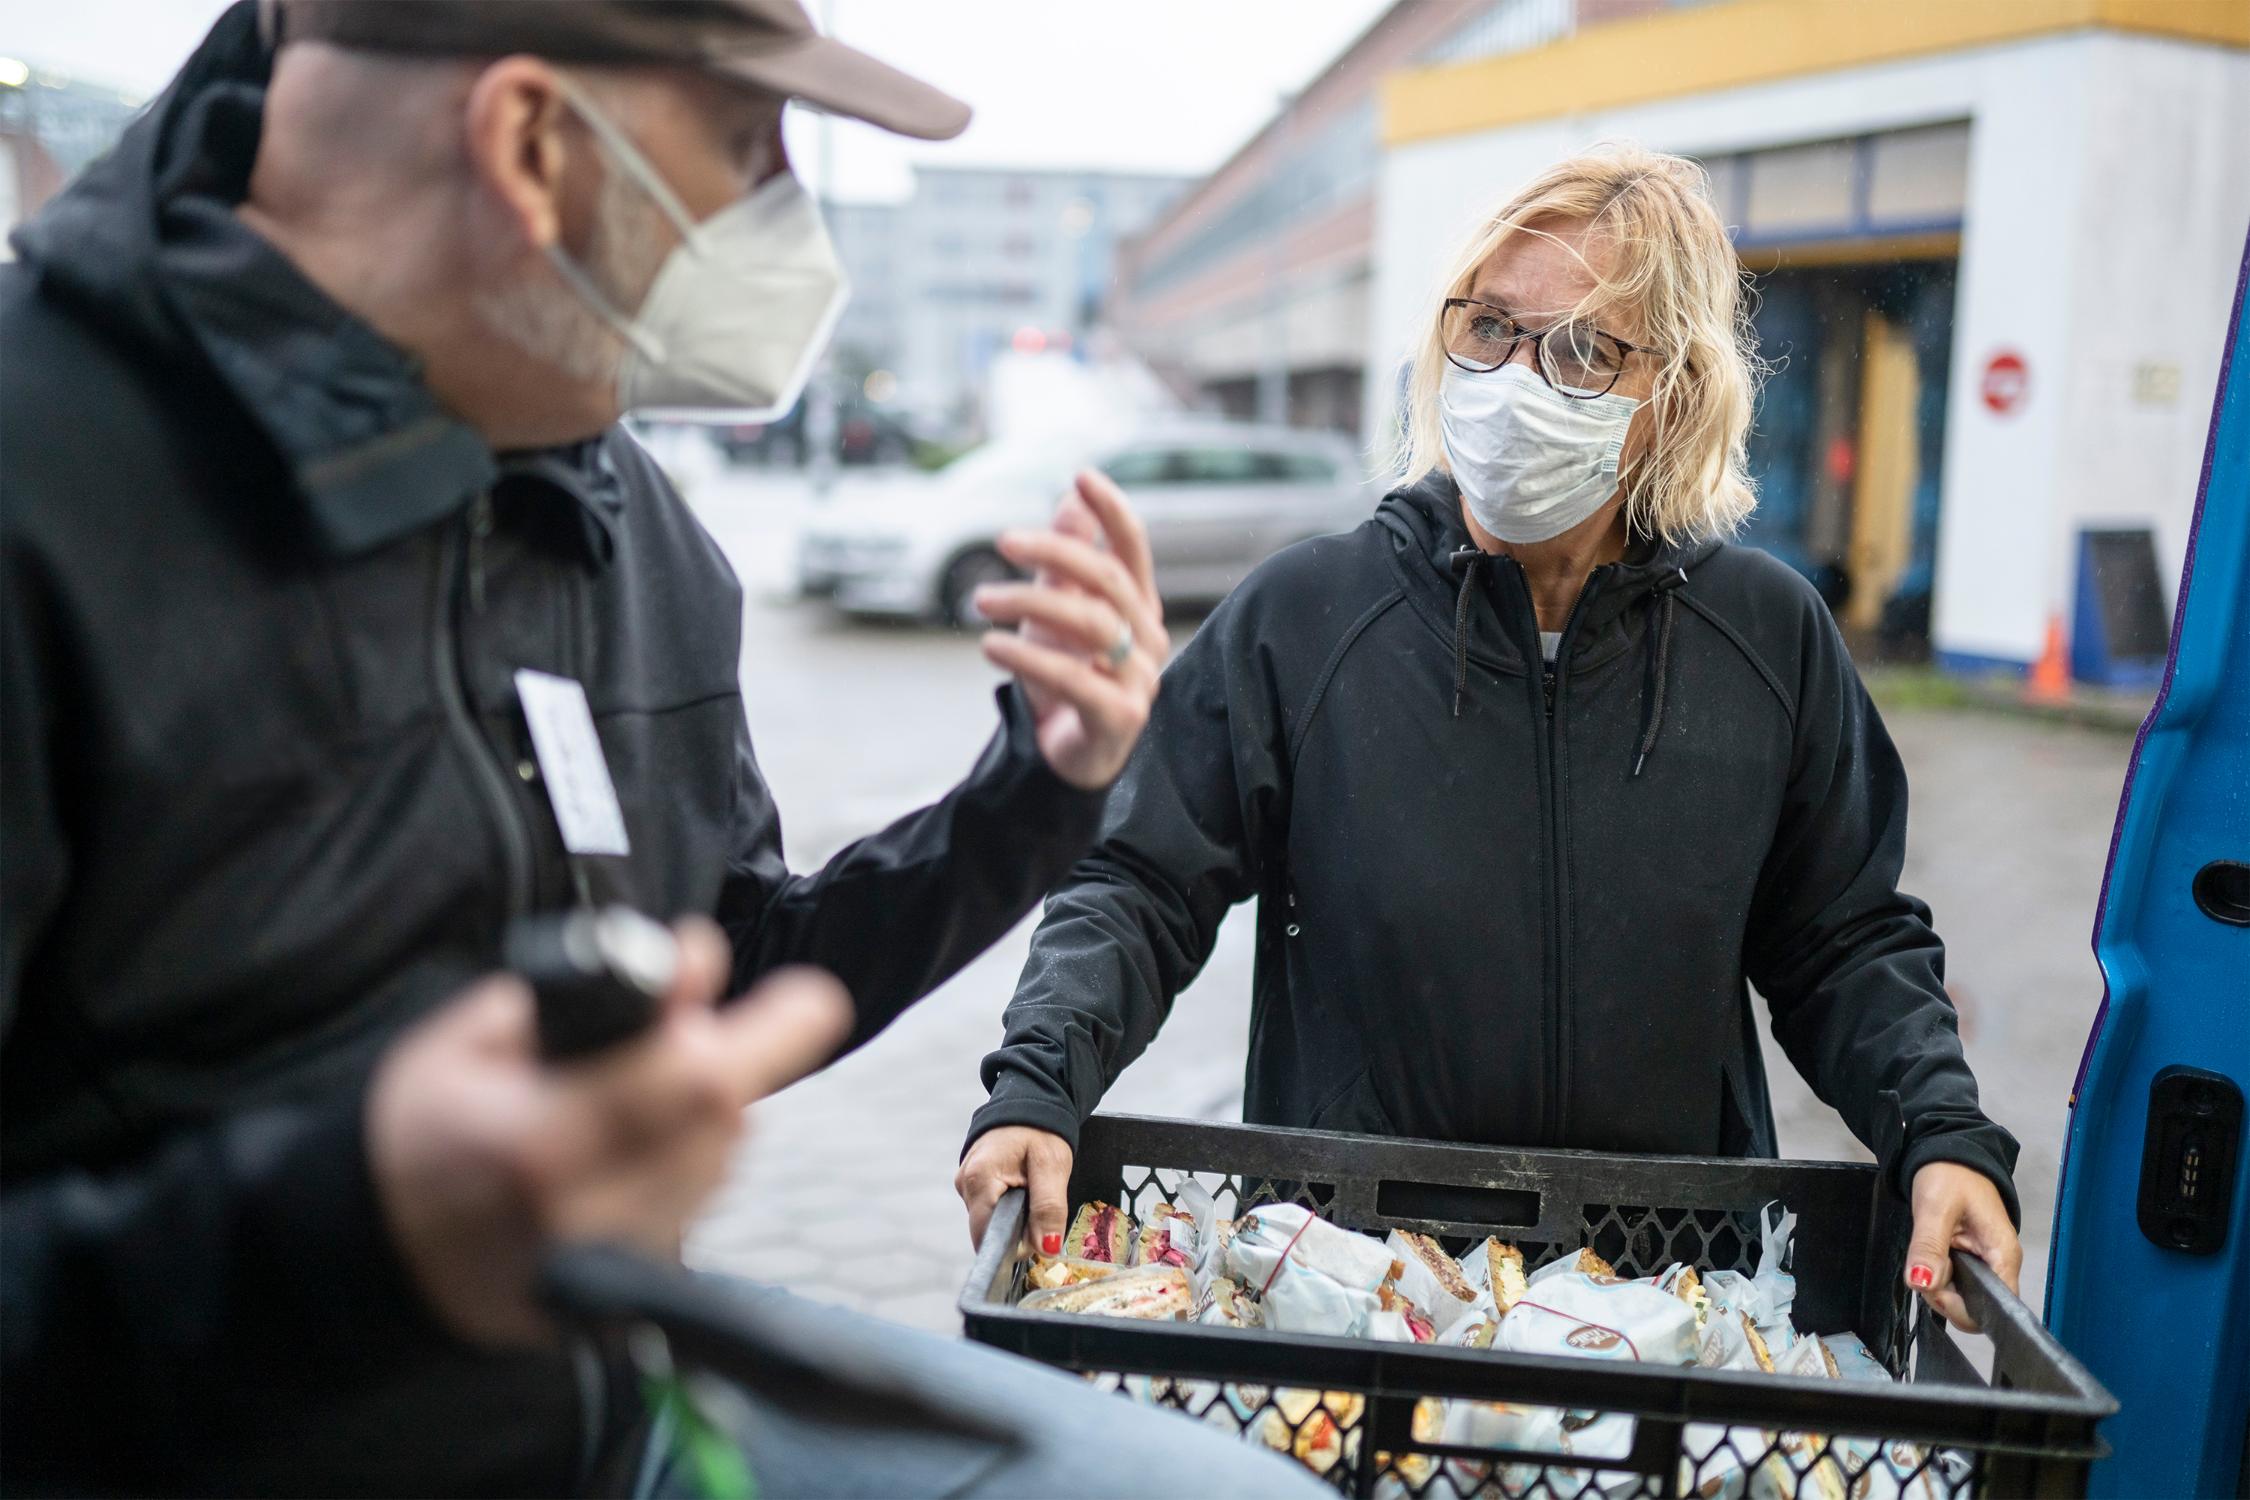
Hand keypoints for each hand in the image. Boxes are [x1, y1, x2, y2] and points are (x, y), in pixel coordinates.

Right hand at [367, 917, 850, 1347]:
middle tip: (686, 1026)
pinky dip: (682, 1164)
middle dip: (727, 1060)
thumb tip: (699, 960)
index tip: (812, 997)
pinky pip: (692, 1211)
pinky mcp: (620, 1301)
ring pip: (718, 1167)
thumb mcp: (480, 1032)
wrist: (370, 1248)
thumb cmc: (420, 1122)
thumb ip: (596, 994)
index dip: (768, 1035)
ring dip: (708, 1113)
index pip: (694, 1082)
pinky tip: (629, 1147)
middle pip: (722, 1122)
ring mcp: (608, 1269)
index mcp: (541, 1142)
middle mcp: (586, 1216)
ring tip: (638, 1089)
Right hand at [955, 1125, 1073, 1252]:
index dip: (1014, 1245)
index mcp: (980, 1178)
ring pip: (989, 1221)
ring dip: (1013, 1218)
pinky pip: (988, 1209)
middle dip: (1016, 1230)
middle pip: (988, 1231)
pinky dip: (1007, 1208)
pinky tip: (1021, 1190)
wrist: (1030, 1103)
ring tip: (1032, 1193)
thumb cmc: (1041, 1130)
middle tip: (1041, 1208)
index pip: (987, 1236)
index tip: (1038, 1240)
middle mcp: (965, 1183)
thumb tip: (1047, 1249)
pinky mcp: (970, 1183)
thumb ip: (1049, 1209)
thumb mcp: (1052, 1167)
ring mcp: (964, 1183)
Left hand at [975, 469, 1169, 790]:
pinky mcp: (1120, 717)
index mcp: (1138, 607)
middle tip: (1003, 541)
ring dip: (1030, 604)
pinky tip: (991, 646)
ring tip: (981, 600)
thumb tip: (1070, 502)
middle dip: (1055, 552)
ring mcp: (1140, 679)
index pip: (1133, 549)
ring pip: (1091, 624)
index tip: (1081, 476)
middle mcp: (1148, 638)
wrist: (1061, 756)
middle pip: (1107, 579)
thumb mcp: (1057, 613)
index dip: (1113, 511)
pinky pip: (1075, 679)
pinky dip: (1028, 658)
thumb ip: (1067, 562)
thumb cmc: (1063, 677)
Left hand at [1905, 1160, 2021, 1333]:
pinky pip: (1956, 1283)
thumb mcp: (1935, 1208)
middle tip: (1922, 1271)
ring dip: (1938, 1287)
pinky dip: (1938, 1278)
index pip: (1996, 1307)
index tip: (1933, 1288)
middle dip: (1944, 1299)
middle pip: (1977, 1307)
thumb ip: (1928, 1247)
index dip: (1962, 1308)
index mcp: (2003, 1254)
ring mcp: (1985, 1263)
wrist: (1949, 1154)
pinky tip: (1930, 1261)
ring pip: (1963, 1297)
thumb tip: (1921, 1283)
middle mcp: (1999, 1264)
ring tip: (1925, 1260)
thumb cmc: (1950, 1174)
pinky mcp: (1970, 1260)